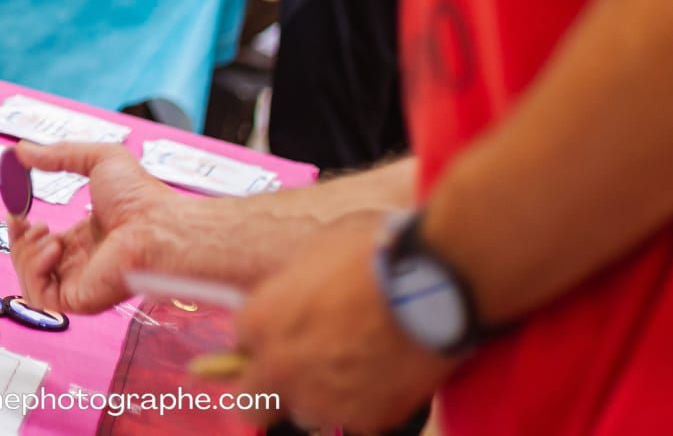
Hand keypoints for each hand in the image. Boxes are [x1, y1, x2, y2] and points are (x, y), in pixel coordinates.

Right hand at [7, 142, 223, 314]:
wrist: (157, 226)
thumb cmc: (140, 197)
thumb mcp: (97, 159)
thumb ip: (58, 154)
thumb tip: (21, 150)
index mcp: (86, 240)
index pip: (43, 243)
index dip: (24, 229)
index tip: (18, 209)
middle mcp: (81, 265)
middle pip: (30, 263)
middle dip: (17, 241)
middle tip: (23, 220)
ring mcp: (79, 284)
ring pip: (29, 282)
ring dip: (24, 254)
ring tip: (47, 234)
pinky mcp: (78, 299)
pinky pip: (40, 296)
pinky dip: (35, 270)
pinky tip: (54, 248)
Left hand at [233, 217, 456, 431]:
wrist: (432, 288)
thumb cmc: (373, 256)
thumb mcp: (314, 253)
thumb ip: (289, 288)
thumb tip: (290, 295)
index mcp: (260, 321)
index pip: (241, 344)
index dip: (265, 338)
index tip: (284, 333)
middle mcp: (280, 368)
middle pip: (251, 403)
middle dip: (268, 391)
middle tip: (298, 371)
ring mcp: (321, 401)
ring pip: (305, 415)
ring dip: (320, 397)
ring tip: (356, 368)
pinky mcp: (364, 422)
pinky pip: (354, 421)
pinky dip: (365, 405)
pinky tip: (385, 376)